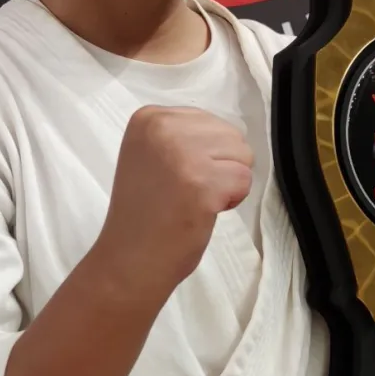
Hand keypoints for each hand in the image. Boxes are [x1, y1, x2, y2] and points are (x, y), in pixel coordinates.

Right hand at [96, 106, 253, 296]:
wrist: (129, 258)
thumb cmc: (145, 210)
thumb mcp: (152, 154)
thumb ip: (181, 136)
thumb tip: (229, 135)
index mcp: (149, 118)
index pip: (207, 120)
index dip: (203, 152)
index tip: (174, 175)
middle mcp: (163, 128)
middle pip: (229, 133)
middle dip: (219, 164)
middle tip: (187, 190)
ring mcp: (182, 154)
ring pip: (242, 154)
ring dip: (227, 181)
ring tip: (195, 199)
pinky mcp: (203, 182)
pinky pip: (244, 180)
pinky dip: (232, 200)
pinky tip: (203, 210)